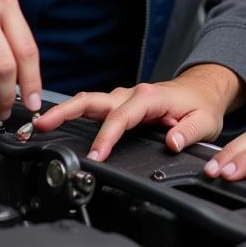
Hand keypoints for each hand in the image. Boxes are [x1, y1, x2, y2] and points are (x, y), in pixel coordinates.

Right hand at [35, 64, 245, 160]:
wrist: (203, 90)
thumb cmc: (202, 105)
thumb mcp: (203, 121)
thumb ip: (188, 132)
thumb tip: (171, 142)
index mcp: (149, 97)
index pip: (121, 117)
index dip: (107, 137)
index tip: (96, 156)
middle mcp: (132, 93)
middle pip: (93, 100)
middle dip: (65, 111)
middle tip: (41, 124)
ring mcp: (124, 97)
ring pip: (90, 101)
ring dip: (65, 111)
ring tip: (41, 124)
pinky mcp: (121, 103)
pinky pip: (95, 107)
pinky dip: (76, 113)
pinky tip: (61, 122)